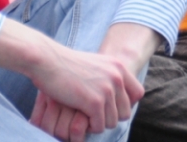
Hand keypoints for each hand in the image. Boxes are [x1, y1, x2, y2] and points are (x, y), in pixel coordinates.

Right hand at [28, 44, 142, 140]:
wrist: (48, 61)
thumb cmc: (67, 66)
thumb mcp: (96, 65)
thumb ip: (110, 77)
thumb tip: (122, 97)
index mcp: (119, 66)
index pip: (138, 94)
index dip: (125, 104)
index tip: (110, 106)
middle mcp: (117, 76)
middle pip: (125, 112)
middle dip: (109, 116)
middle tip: (93, 113)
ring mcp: (107, 89)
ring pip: (112, 122)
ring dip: (98, 122)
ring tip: (84, 112)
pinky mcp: (95, 102)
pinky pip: (99, 126)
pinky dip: (88, 126)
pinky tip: (79, 115)